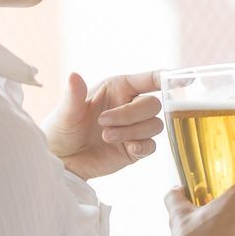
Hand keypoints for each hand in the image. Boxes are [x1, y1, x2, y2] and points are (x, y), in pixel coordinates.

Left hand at [45, 70, 162, 179]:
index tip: (175, 79)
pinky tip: (128, 148)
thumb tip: (73, 75)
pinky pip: (152, 146)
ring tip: (105, 136)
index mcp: (117, 89)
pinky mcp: (135, 150)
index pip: (148, 80)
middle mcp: (130, 107)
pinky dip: (143, 146)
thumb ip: (74, 94)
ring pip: (154, 126)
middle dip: (131, 114)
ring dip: (132, 131)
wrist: (60, 160)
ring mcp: (135, 129)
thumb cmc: (61, 130)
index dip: (164, 78)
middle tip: (104, 122)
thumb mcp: (65, 111)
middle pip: (153, 105)